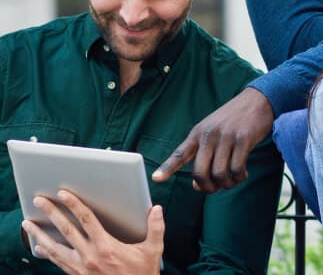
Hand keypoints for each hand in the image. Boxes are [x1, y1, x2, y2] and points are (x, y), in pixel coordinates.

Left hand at [21, 190, 163, 274]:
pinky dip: (46, 252)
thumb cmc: (142, 274)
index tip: (63, 194)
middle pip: (66, 230)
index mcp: (107, 247)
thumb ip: (156, 228)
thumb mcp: (153, 251)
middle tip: (39, 200)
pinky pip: (57, 262)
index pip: (87, 220)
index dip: (74, 205)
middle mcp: (90, 256)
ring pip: (54, 248)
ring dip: (39, 234)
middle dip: (51, 213)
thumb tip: (156, 209)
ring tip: (27, 224)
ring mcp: (80, 267)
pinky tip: (38, 246)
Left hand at [152, 87, 273, 191]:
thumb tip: (197, 185)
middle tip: (215, 189)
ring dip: (226, 184)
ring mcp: (226, 138)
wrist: (257, 100)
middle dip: (207, 187)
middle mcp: (209, 136)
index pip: (180, 153)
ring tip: (232, 181)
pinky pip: (237, 168)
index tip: (156, 179)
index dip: (167, 168)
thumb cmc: (234, 119)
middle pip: (200, 173)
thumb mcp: (213, 130)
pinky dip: (239, 177)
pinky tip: (243, 174)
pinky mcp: (244, 140)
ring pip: (219, 174)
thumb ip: (204, 155)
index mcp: (198, 133)